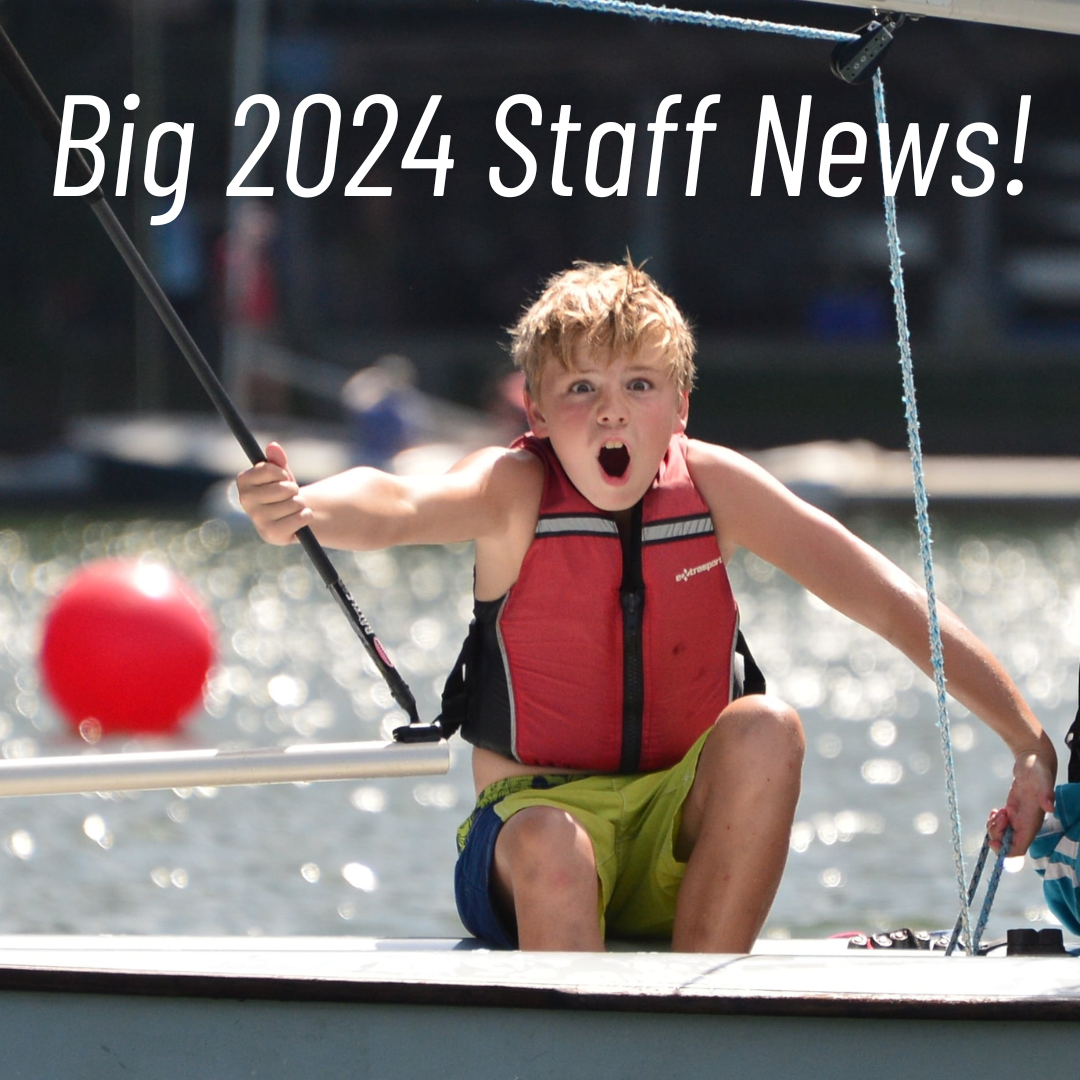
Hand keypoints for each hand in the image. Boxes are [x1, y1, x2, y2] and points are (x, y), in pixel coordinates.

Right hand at [236, 442, 313, 544]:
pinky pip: (299, 518)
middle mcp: (245, 501)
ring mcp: (257, 519)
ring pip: (293, 503)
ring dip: (300, 504)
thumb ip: (277, 460)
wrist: (290, 517)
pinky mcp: (270, 534)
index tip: (282, 478)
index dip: (282, 473)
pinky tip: (299, 518)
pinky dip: (306, 516)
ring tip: (293, 508)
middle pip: (283, 488)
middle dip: (293, 490)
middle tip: (289, 495)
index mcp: (243, 481)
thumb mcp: (281, 473)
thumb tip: (273, 446)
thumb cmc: (282, 491)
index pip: (269, 469)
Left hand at [986, 733, 1056, 855]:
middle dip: (996, 835)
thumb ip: (1046, 793)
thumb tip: (1050, 808)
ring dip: (994, 827)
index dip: (1005, 851)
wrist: (1034, 760)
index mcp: (1032, 823)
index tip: (993, 840)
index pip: (1019, 848)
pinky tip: (996, 810)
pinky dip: (994, 821)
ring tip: (996, 812)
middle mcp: (1026, 825)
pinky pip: (1001, 825)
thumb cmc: (1039, 769)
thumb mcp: (1041, 779)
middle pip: (1007, 844)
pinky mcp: (1013, 811)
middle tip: (996, 817)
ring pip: (1003, 835)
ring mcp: (1019, 819)